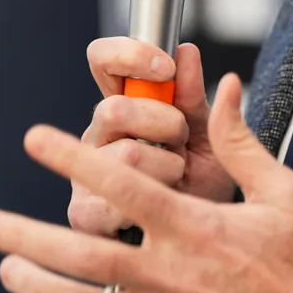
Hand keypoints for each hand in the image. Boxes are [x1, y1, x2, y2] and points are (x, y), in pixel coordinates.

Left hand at [0, 73, 292, 292]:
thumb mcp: (284, 195)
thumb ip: (241, 142)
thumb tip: (223, 88)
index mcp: (195, 227)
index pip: (119, 180)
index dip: (69, 157)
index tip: (35, 140)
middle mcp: (167, 274)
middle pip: (76, 248)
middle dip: (22, 233)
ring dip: (33, 282)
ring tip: (7, 267)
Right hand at [70, 41, 236, 236]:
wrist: (205, 241)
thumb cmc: (203, 183)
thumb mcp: (209, 135)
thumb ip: (194, 97)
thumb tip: (186, 52)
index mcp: (126, 103)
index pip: (104, 60)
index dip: (130, 55)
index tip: (166, 68)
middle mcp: (99, 133)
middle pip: (114, 109)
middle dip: (164, 124)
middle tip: (183, 142)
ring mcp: (84, 171)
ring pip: (126, 155)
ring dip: (167, 168)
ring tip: (176, 179)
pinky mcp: (83, 212)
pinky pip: (109, 202)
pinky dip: (145, 205)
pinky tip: (155, 206)